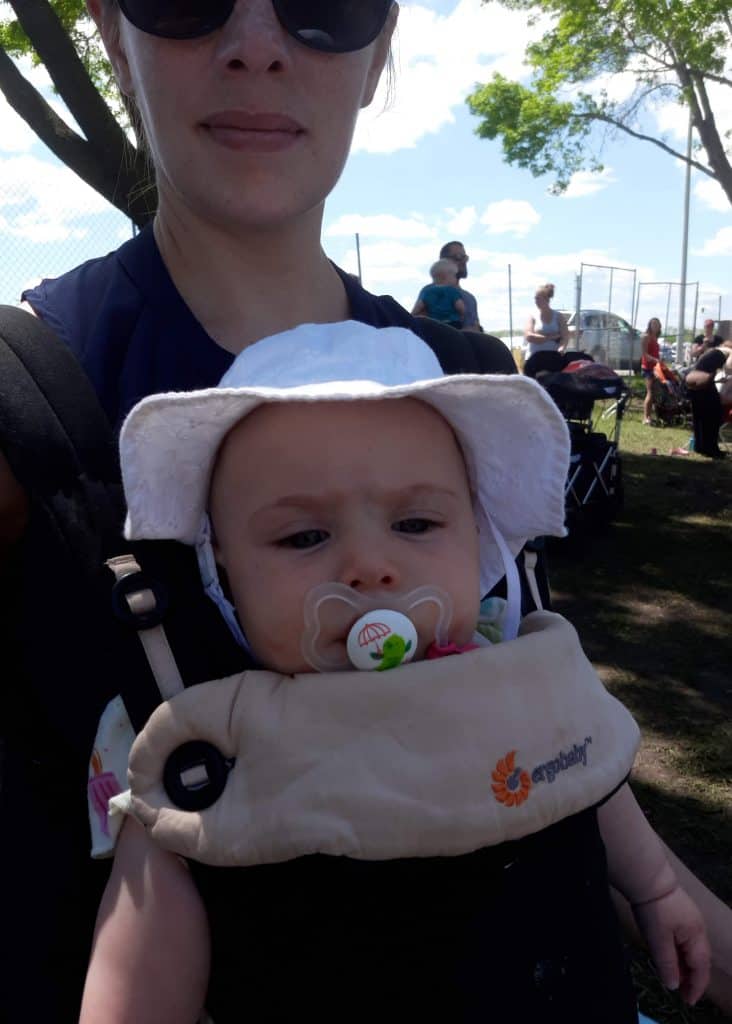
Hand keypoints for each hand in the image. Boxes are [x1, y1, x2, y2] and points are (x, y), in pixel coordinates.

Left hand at [633, 884, 710, 1004]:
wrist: (648, 877)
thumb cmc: (654, 909)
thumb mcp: (658, 940)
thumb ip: (667, 964)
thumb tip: (673, 986)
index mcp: (696, 936)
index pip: (701, 968)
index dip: (696, 987)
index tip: (688, 1002)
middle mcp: (698, 929)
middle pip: (700, 960)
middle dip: (692, 978)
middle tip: (682, 993)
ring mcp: (690, 919)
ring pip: (692, 950)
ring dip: (685, 966)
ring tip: (675, 978)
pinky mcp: (680, 913)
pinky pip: (685, 940)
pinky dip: (680, 953)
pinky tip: (670, 956)